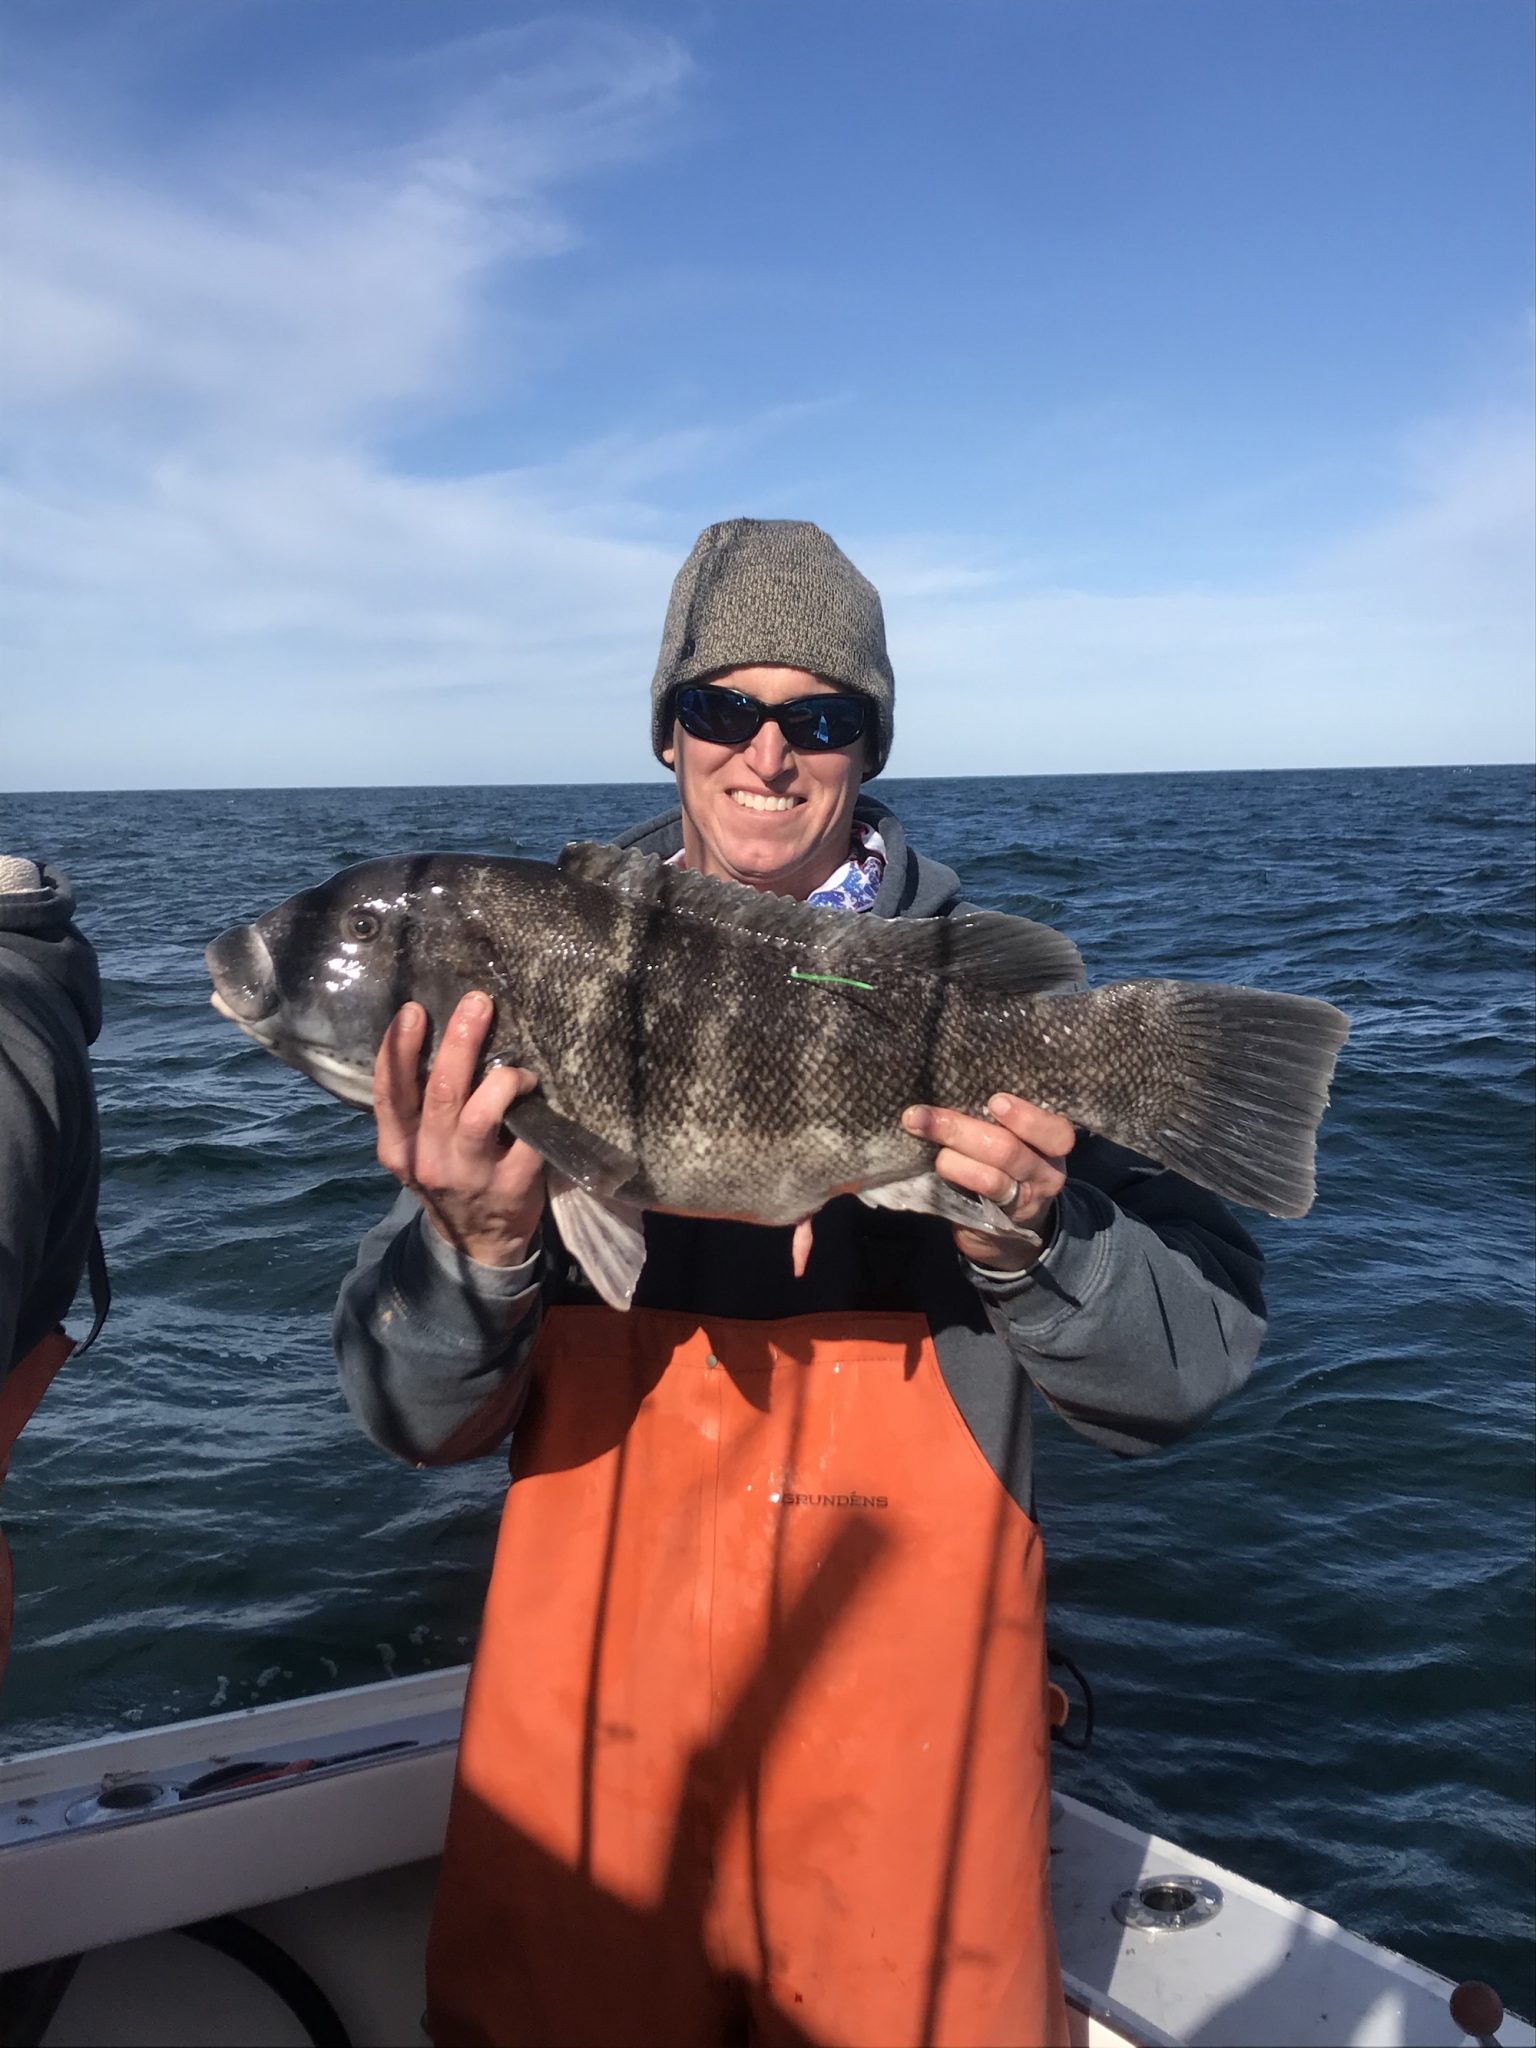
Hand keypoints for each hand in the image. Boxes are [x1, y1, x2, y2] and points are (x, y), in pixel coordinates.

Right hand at [374, 993, 546, 1266]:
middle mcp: (428, 1160)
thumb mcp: (416, 1148)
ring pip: (482, 1114)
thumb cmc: (448, 1175)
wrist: (477, 1243)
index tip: (413, 1010)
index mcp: (398, 1147)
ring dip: (504, 1078)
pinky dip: (534, 1110)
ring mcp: (470, 1176)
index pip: (389, 1093)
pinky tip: (540, 1097)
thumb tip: (432, 1033)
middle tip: (478, 1002)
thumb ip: (416, 1106)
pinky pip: (527, 1137)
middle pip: (442, 1092)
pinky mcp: (511, 1186)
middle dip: (460, 1040)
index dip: (399, 1049)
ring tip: (519, 1069)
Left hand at [900, 1093, 1074, 1271]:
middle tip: (918, 1116)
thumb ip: (1000, 1120)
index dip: (1027, 1118)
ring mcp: (1023, 1203)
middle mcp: (1045, 1175)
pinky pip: (972, 1202)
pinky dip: (951, 1182)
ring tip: (920, 1141)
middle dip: (959, 1130)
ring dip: (950, 1160)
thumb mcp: (1021, 1140)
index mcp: (1054, 1146)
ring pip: (989, 1180)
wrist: (1013, 1229)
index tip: (994, 1101)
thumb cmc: (1011, 1164)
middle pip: (1007, 1151)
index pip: (1057, 1133)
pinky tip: (930, 1168)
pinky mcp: (998, 1223)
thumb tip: (952, 1091)